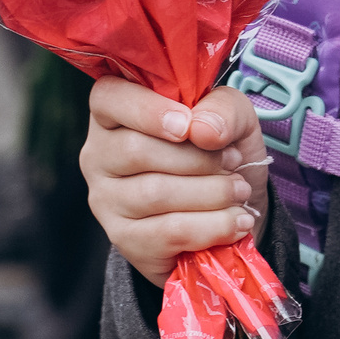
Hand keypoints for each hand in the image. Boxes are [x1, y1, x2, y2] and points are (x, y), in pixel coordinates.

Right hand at [80, 79, 265, 285]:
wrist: (231, 206)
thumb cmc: (220, 149)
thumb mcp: (232, 115)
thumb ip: (223, 108)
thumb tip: (203, 130)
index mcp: (115, 112)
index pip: (108, 99)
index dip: (146, 110)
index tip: (187, 126)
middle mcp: (99, 155)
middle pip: (136, 151)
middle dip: (198, 158)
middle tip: (235, 162)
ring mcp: (106, 200)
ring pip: (154, 194)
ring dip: (211, 193)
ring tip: (240, 191)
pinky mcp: (125, 239)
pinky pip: (167, 233)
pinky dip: (212, 226)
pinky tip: (236, 222)